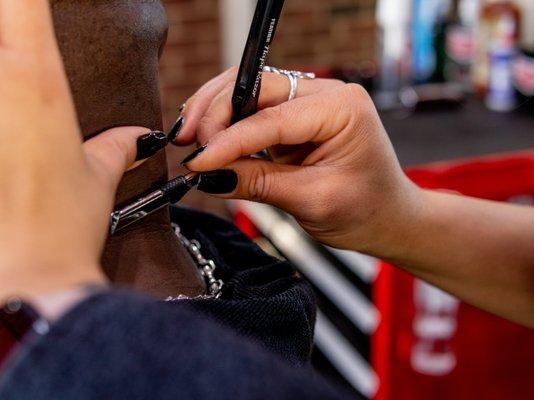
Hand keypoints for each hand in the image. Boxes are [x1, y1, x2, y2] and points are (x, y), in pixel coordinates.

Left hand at [0, 1, 148, 299]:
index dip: (27, 3)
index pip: (24, 4)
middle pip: (0, 36)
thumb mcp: (95, 179)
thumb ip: (117, 148)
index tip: (33, 9)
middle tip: (22, 69)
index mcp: (37, 82)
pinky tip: (8, 146)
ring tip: (20, 129)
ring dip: (4, 80)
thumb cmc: (59, 227)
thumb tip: (137, 140)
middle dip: (10, 41)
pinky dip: (0, 122)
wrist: (22, 277)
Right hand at [177, 68, 421, 253]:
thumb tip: (208, 174)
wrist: (388, 217)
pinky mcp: (296, 118)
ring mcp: (309, 102)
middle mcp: (325, 94)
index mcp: (342, 108)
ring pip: (249, 91)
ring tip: (189, 138)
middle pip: (255, 86)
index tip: (198, 160)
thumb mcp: (312, 201)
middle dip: (215, 112)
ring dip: (215, 112)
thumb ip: (258, 183)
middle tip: (186, 142)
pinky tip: (207, 137)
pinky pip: (254, 110)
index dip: (229, 140)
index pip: (272, 118)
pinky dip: (228, 123)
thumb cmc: (366, 210)